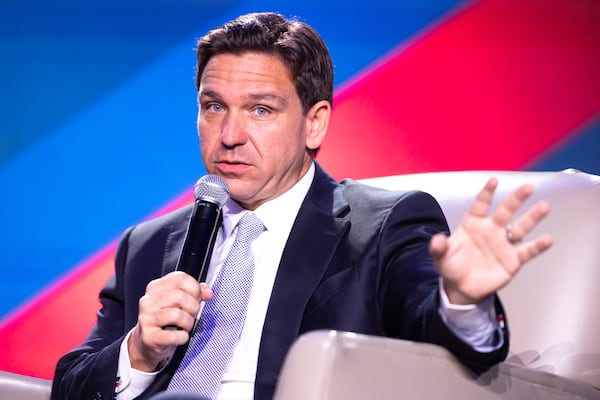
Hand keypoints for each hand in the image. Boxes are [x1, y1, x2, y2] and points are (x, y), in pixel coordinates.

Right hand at [128, 271, 212, 370]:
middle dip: (193, 307)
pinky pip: (174, 336)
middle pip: (179, 296)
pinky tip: (180, 336)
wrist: (148, 343)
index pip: (180, 278)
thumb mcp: (178, 302)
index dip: (195, 288)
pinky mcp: (149, 337)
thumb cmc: (166, 320)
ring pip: (177, 315)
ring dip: (188, 323)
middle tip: (192, 314)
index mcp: (155, 288)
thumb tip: (208, 292)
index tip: (198, 297)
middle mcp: (148, 301)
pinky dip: (183, 337)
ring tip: (185, 326)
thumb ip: (195, 292)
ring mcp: (146, 319)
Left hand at [429, 177, 552, 304]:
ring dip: (532, 217)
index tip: (493, 181)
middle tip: (528, 187)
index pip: (480, 204)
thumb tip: (437, 240)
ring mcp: (503, 244)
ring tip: (544, 207)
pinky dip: (538, 246)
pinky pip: (527, 251)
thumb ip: (438, 247)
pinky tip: (548, 239)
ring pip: (520, 228)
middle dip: (516, 199)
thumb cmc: (451, 266)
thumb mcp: (440, 256)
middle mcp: (491, 230)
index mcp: (473, 224)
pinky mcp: (512, 260)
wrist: (461, 287)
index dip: (487, 193)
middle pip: (505, 211)